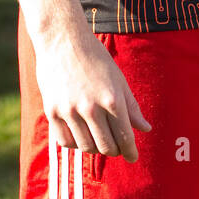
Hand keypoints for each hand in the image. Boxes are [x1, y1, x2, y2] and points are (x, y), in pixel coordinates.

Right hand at [35, 23, 151, 159]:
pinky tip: (81, 137)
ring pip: (86, 146)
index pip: (124, 136)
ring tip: (100, 141)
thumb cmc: (95, 58)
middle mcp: (91, 108)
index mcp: (112, 99)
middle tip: (118, 149)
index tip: (133, 158)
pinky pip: (65, 141)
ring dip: (95, 148)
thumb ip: (131, 107)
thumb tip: (145, 129)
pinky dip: (75, 144)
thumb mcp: (118, 80)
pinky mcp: (52, 112)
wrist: (63, 41)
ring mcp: (69, 111)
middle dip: (115, 151)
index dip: (130, 151)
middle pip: (106, 146)